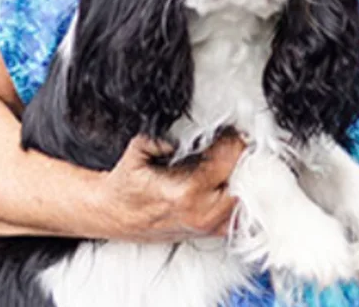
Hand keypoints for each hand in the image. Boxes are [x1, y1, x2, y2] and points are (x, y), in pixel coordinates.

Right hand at [97, 133, 245, 241]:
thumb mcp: (137, 152)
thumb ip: (159, 136)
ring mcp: (207, 227)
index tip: (230, 127)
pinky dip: (239, 196)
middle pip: (245, 177)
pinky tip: (230, 180)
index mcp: (187, 193)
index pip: (229, 158)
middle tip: (234, 139)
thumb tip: (182, 124)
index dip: (233, 138)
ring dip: (243, 175)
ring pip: (246, 196)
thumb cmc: (125, 186)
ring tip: (233, 158)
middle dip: (242, 155)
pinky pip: (238, 216)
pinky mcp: (209, 233)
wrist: (113, 214)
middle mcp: (202, 214)